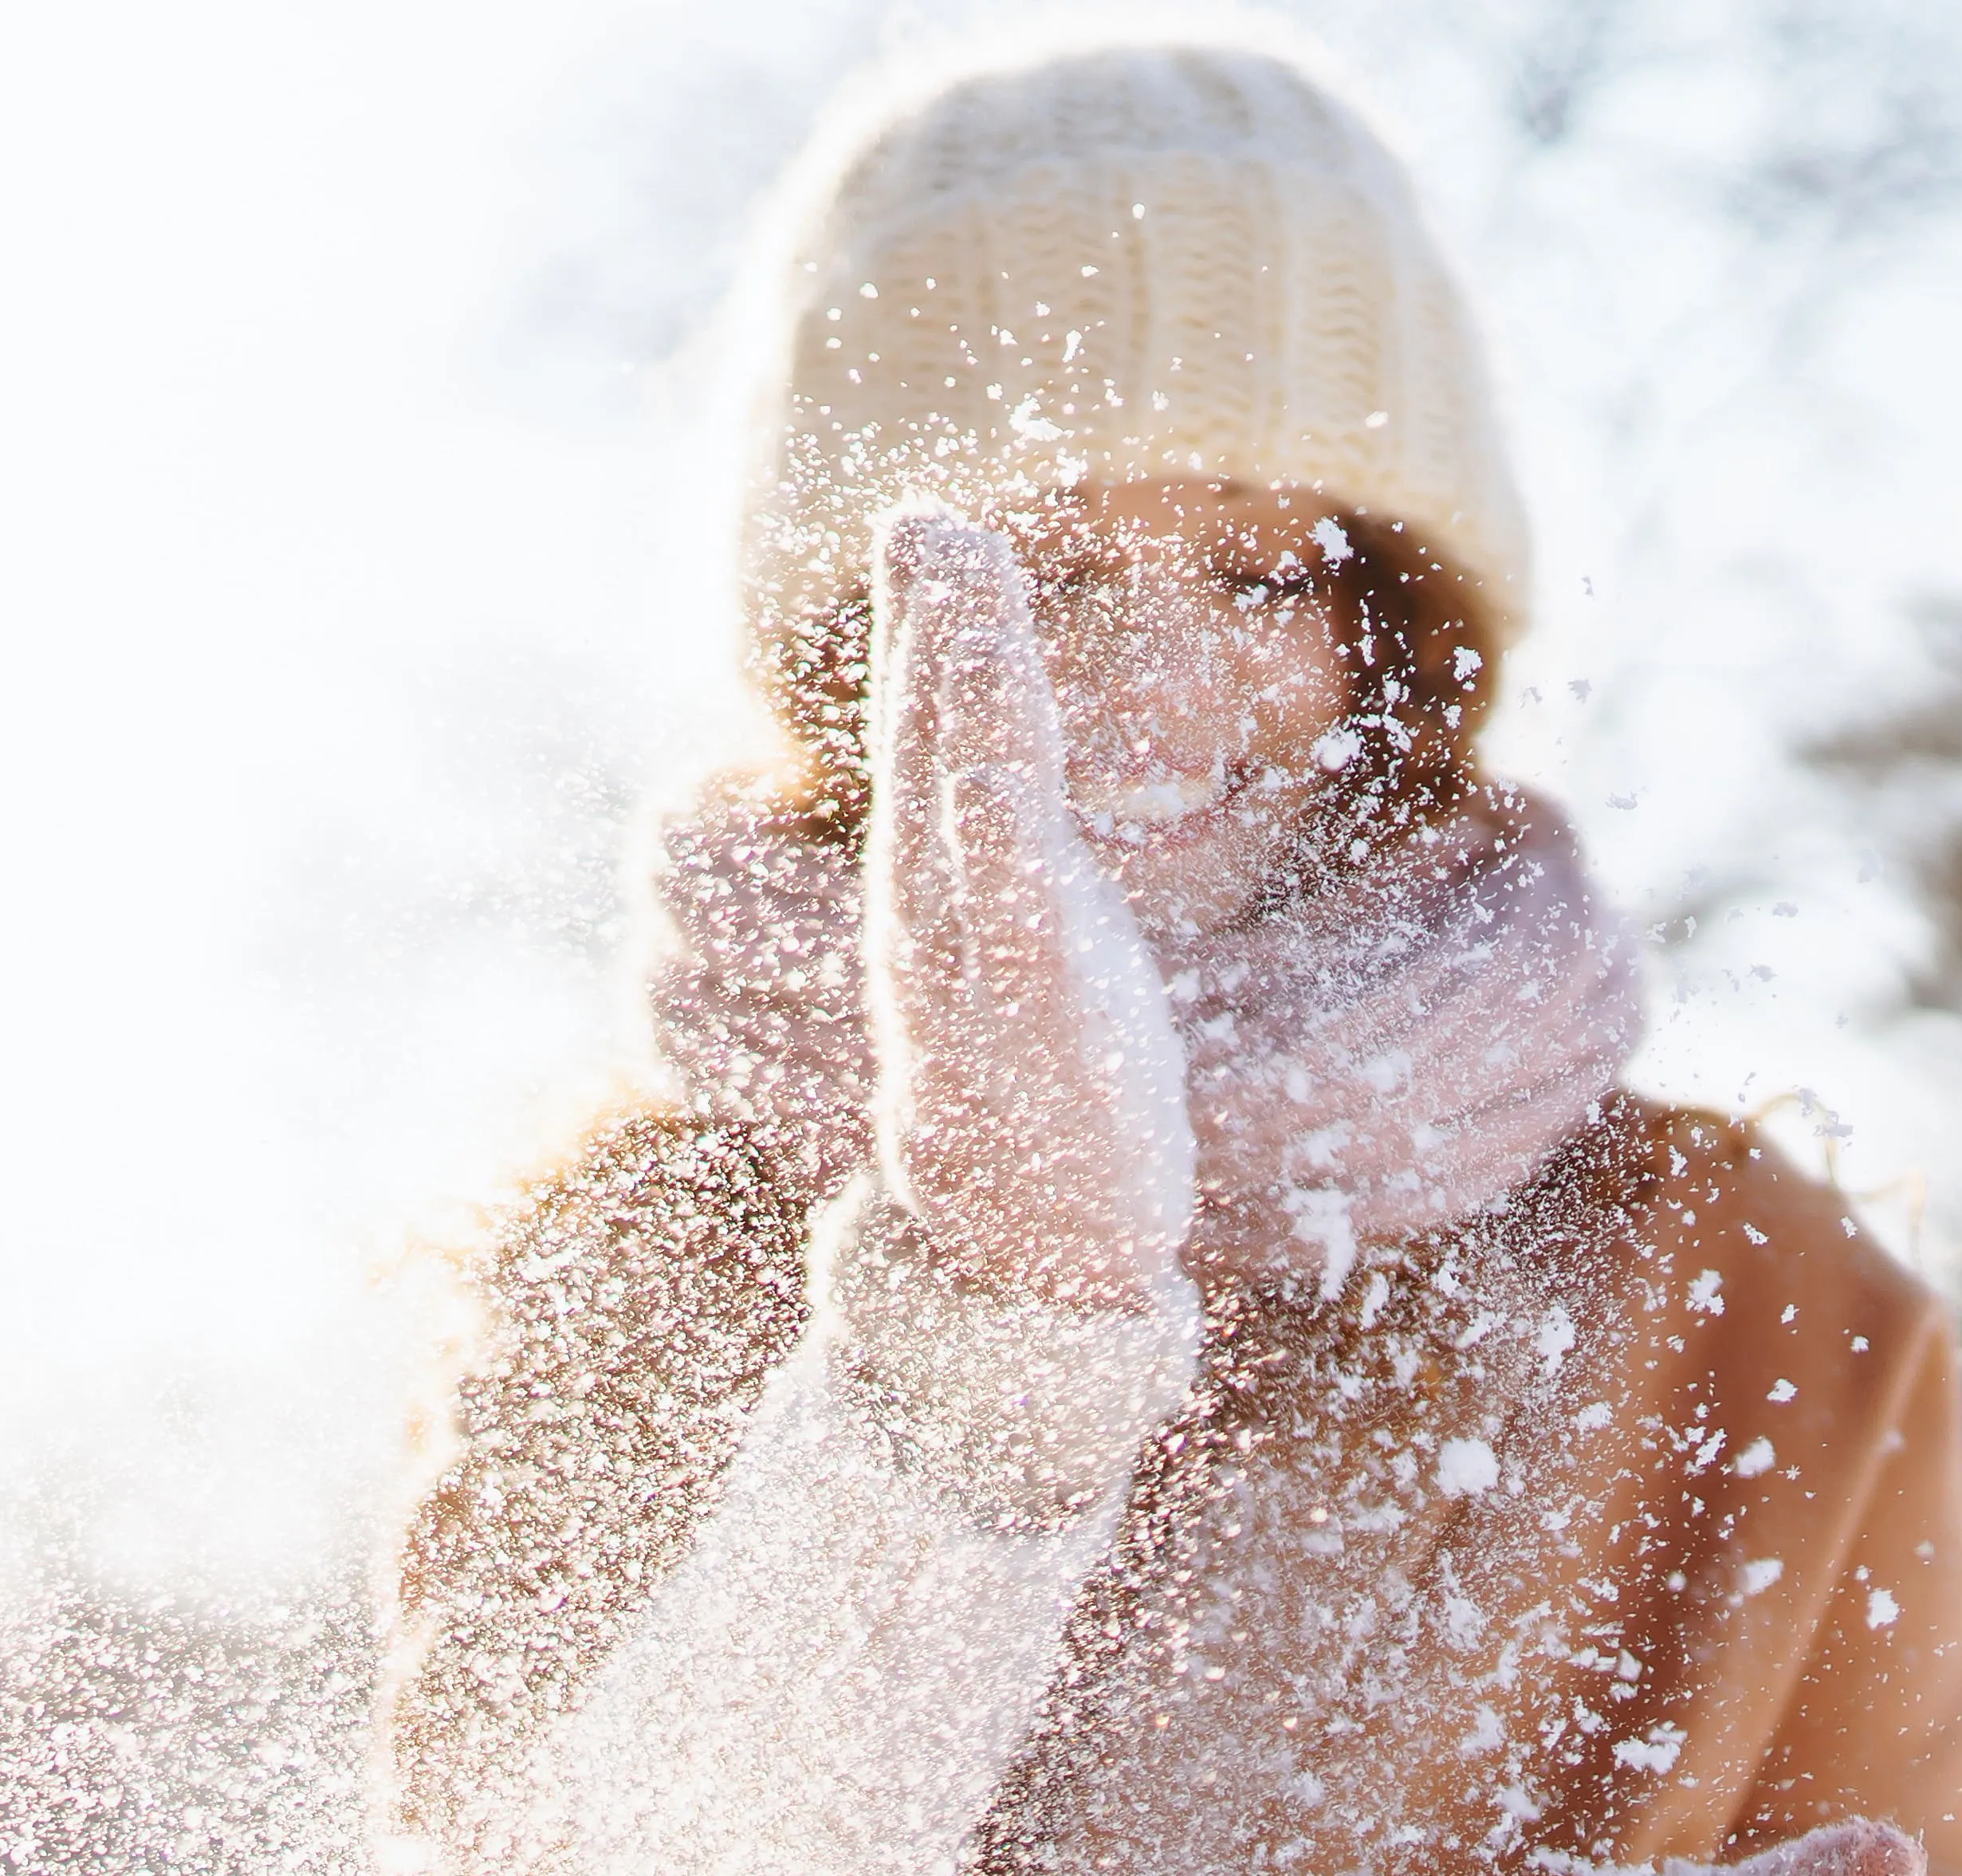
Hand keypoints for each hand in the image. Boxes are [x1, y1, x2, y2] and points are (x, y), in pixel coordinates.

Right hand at [865, 511, 1194, 1315]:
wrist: (1019, 1273)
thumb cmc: (1040, 1117)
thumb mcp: (1028, 972)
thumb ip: (1014, 882)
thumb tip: (1014, 803)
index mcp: (945, 897)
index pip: (935, 748)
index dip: (930, 637)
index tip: (928, 527)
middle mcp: (932, 918)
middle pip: (925, 748)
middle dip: (926, 626)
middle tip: (921, 515)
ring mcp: (967, 964)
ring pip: (955, 793)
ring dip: (952, 672)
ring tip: (953, 560)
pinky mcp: (1028, 1013)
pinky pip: (1006, 886)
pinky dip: (992, 802)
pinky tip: (992, 734)